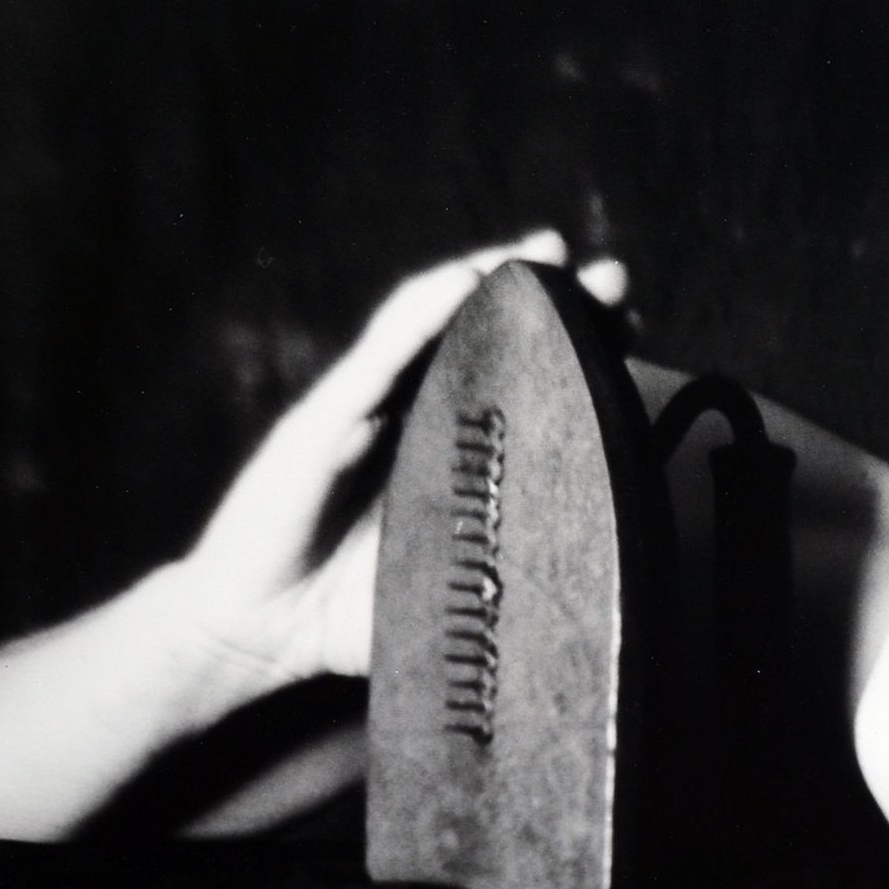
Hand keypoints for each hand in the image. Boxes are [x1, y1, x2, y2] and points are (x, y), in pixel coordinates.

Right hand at [170, 229, 629, 696]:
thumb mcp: (453, 597)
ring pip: (434, 325)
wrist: (254, 637)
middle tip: (614, 278)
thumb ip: (508, 584)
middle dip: (553, 300)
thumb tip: (603, 596)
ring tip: (547, 251)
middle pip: (488, 339)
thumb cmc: (349, 620)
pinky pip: (377, 357)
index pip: (524, 383)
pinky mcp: (321, 420)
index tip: (635, 324)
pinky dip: (419, 313)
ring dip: (489, 279)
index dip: (579, 350)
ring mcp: (365, 411)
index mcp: (449, 452)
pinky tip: (461, 281)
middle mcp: (411, 418)